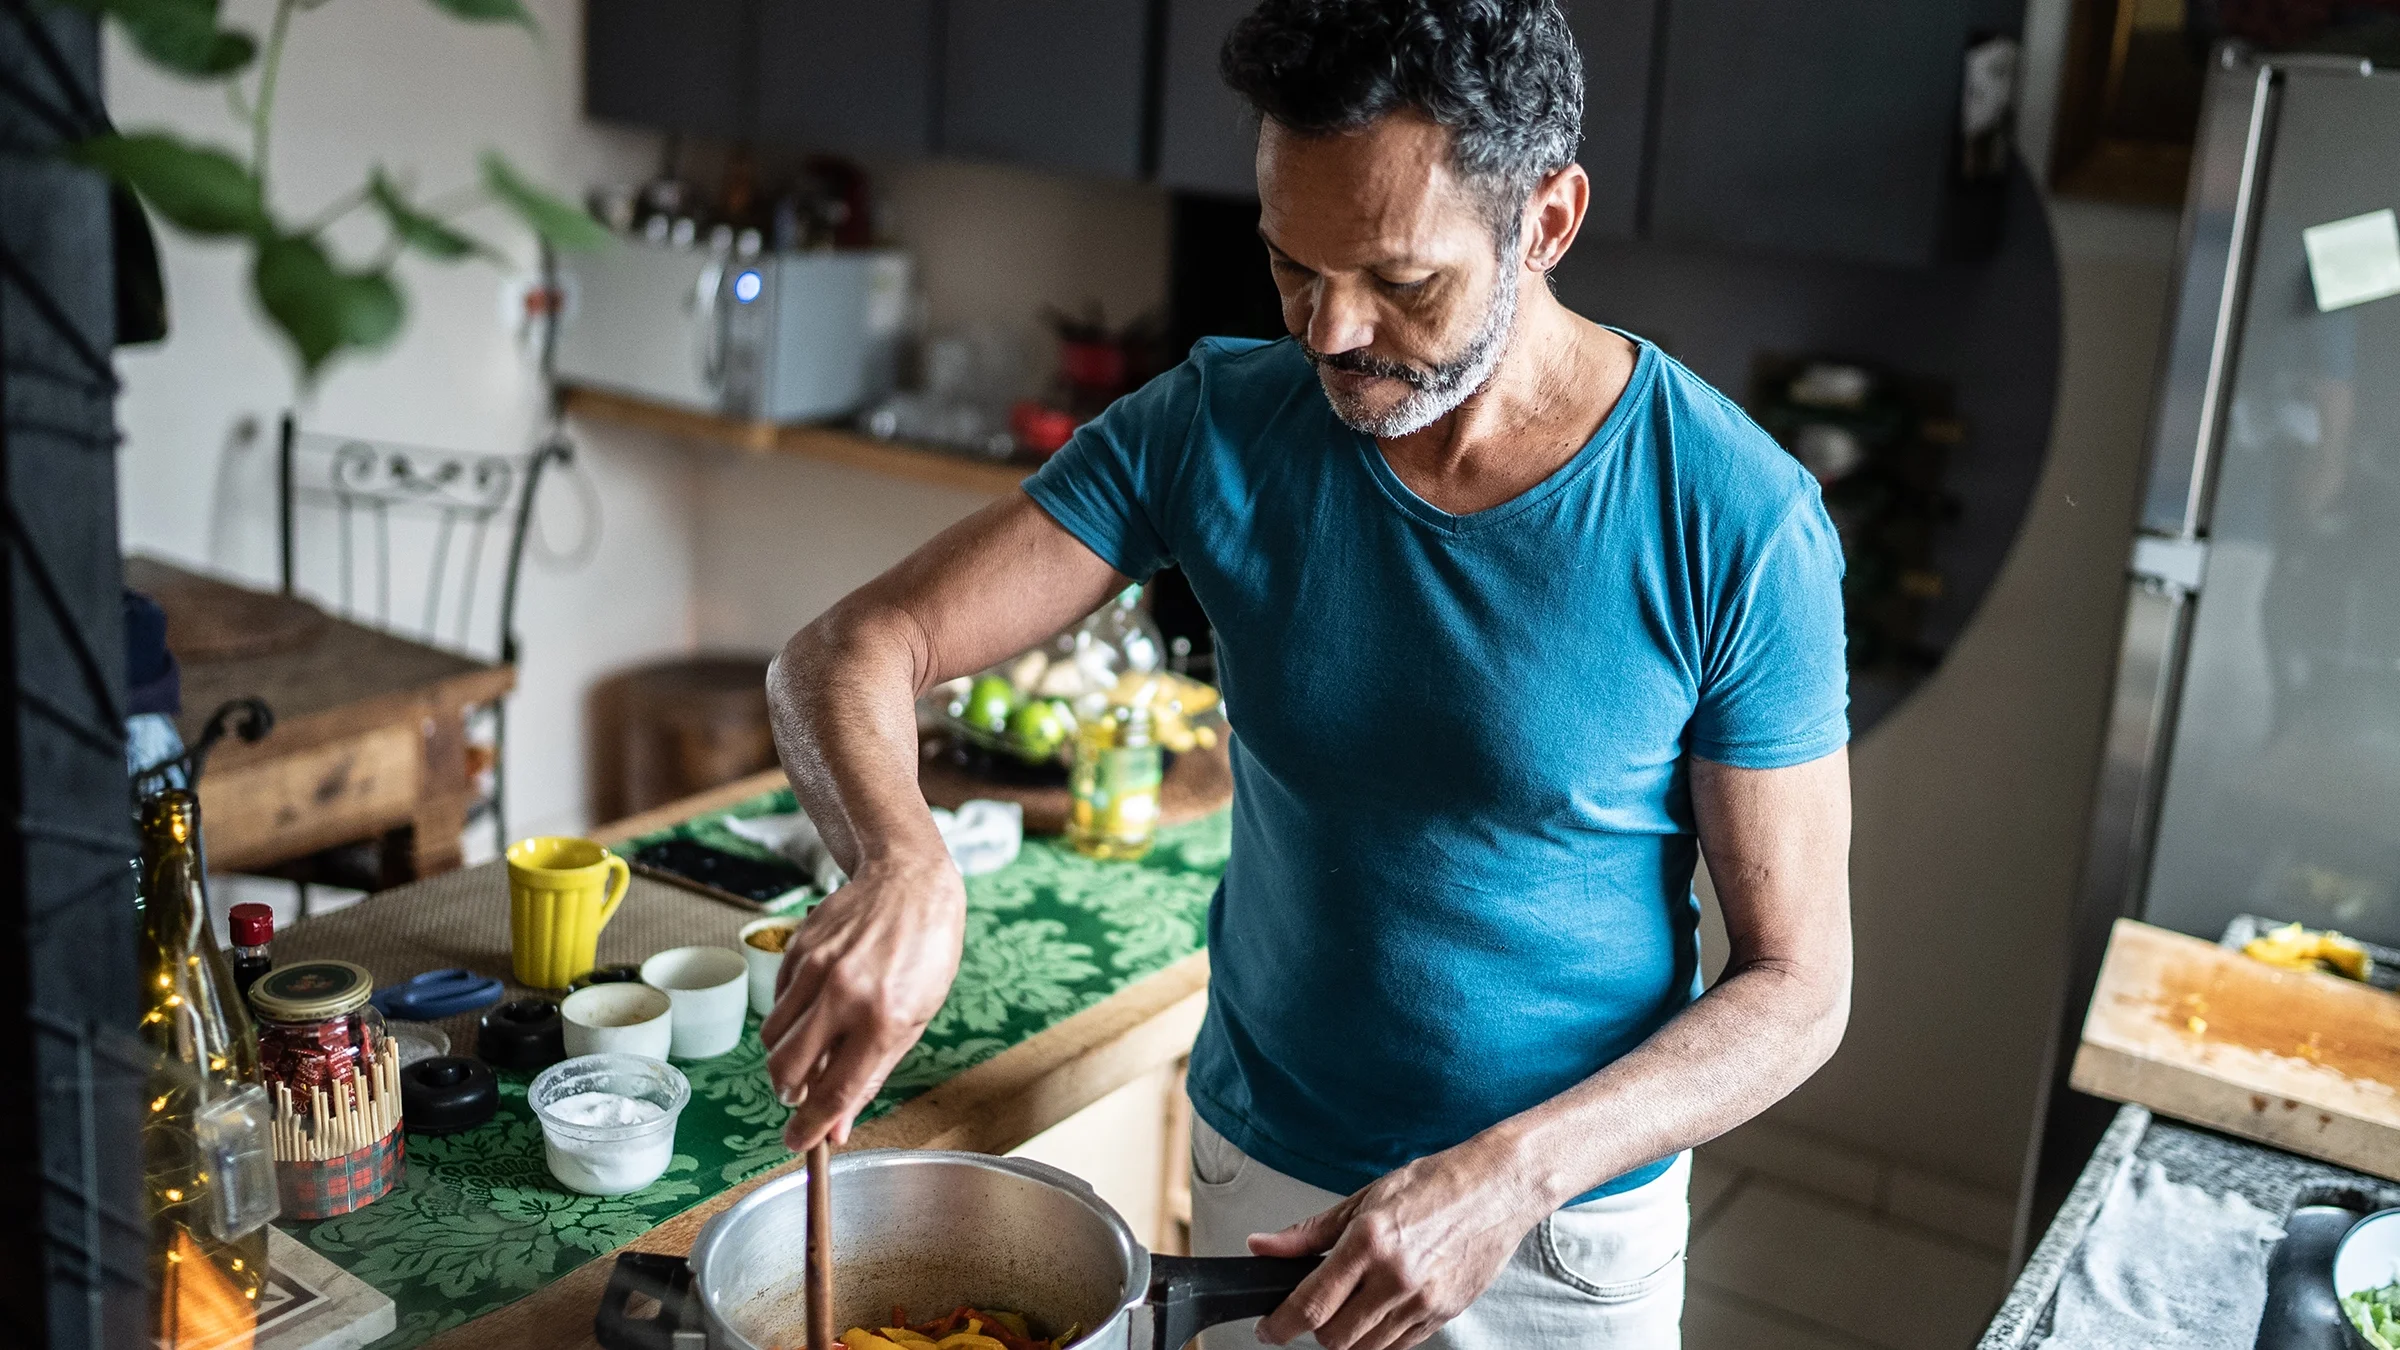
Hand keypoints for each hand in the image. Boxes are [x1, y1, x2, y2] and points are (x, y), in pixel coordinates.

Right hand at [760, 849, 964, 1151]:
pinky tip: (814, 1007)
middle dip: (788, 1095)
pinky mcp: (797, 950)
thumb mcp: (915, 1020)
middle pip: (787, 1070)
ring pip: (771, 1038)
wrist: (909, 883)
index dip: (811, 1127)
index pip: (833, 1092)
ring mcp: (815, 970)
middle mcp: (844, 995)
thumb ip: (872, 1074)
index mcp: (883, 1020)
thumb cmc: (924, 954)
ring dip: (783, 1058)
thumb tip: (838, 1124)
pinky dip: (788, 1018)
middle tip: (800, 1095)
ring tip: (810, 1050)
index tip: (798, 1144)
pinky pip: (776, 1002)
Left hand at [1248, 1140, 1545, 1349]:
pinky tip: (1380, 1309)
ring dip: (1348, 1337)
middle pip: (1335, 1339)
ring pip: (1366, 1349)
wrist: (1497, 1188)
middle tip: (1315, 1309)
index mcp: (1369, 1242)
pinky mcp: (1444, 1315)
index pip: (1312, 1304)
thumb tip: (1264, 1246)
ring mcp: (1423, 1301)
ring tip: (1351, 1306)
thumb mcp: (1364, 1198)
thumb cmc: (1435, 1185)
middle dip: (1316, 1330)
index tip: (1269, 1329)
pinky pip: (1399, 1346)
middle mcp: (1396, 1277)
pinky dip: (1380, 1337)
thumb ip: (1310, 1232)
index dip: (1281, 1325)